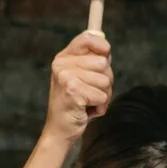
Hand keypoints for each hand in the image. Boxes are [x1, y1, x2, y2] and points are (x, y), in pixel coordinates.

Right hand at [45, 29, 113, 147]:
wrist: (59, 130)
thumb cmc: (75, 103)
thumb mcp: (82, 78)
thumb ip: (92, 62)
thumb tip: (106, 49)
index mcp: (63, 58)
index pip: (88, 38)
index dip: (103, 46)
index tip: (106, 54)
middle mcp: (61, 64)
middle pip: (103, 62)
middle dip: (105, 80)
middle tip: (91, 91)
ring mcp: (65, 77)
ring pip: (105, 80)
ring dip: (103, 95)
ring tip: (88, 102)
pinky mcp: (72, 91)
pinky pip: (102, 96)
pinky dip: (99, 106)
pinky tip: (86, 110)